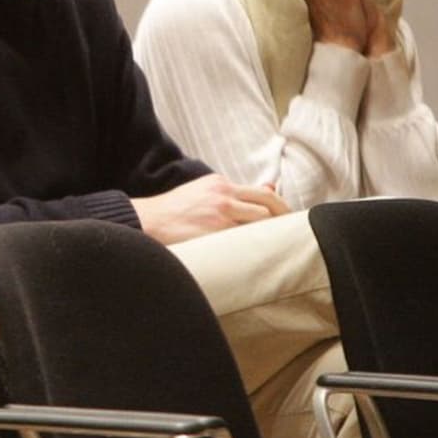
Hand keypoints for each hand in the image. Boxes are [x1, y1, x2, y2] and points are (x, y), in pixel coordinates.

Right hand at [132, 173, 288, 244]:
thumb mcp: (203, 190)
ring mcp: (220, 214)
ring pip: (259, 223)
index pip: (263, 193)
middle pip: (268, 206)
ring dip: (267, 235)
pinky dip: (252, 247)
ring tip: (272, 246)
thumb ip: (234, 191)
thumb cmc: (173, 209)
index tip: (287, 219)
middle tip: (290, 235)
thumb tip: (270, 187)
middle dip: (282, 221)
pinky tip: (256, 255)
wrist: (146, 220)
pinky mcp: (214, 232)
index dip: (280, 207)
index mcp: (220, 183)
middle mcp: (223, 195)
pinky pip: (243, 240)